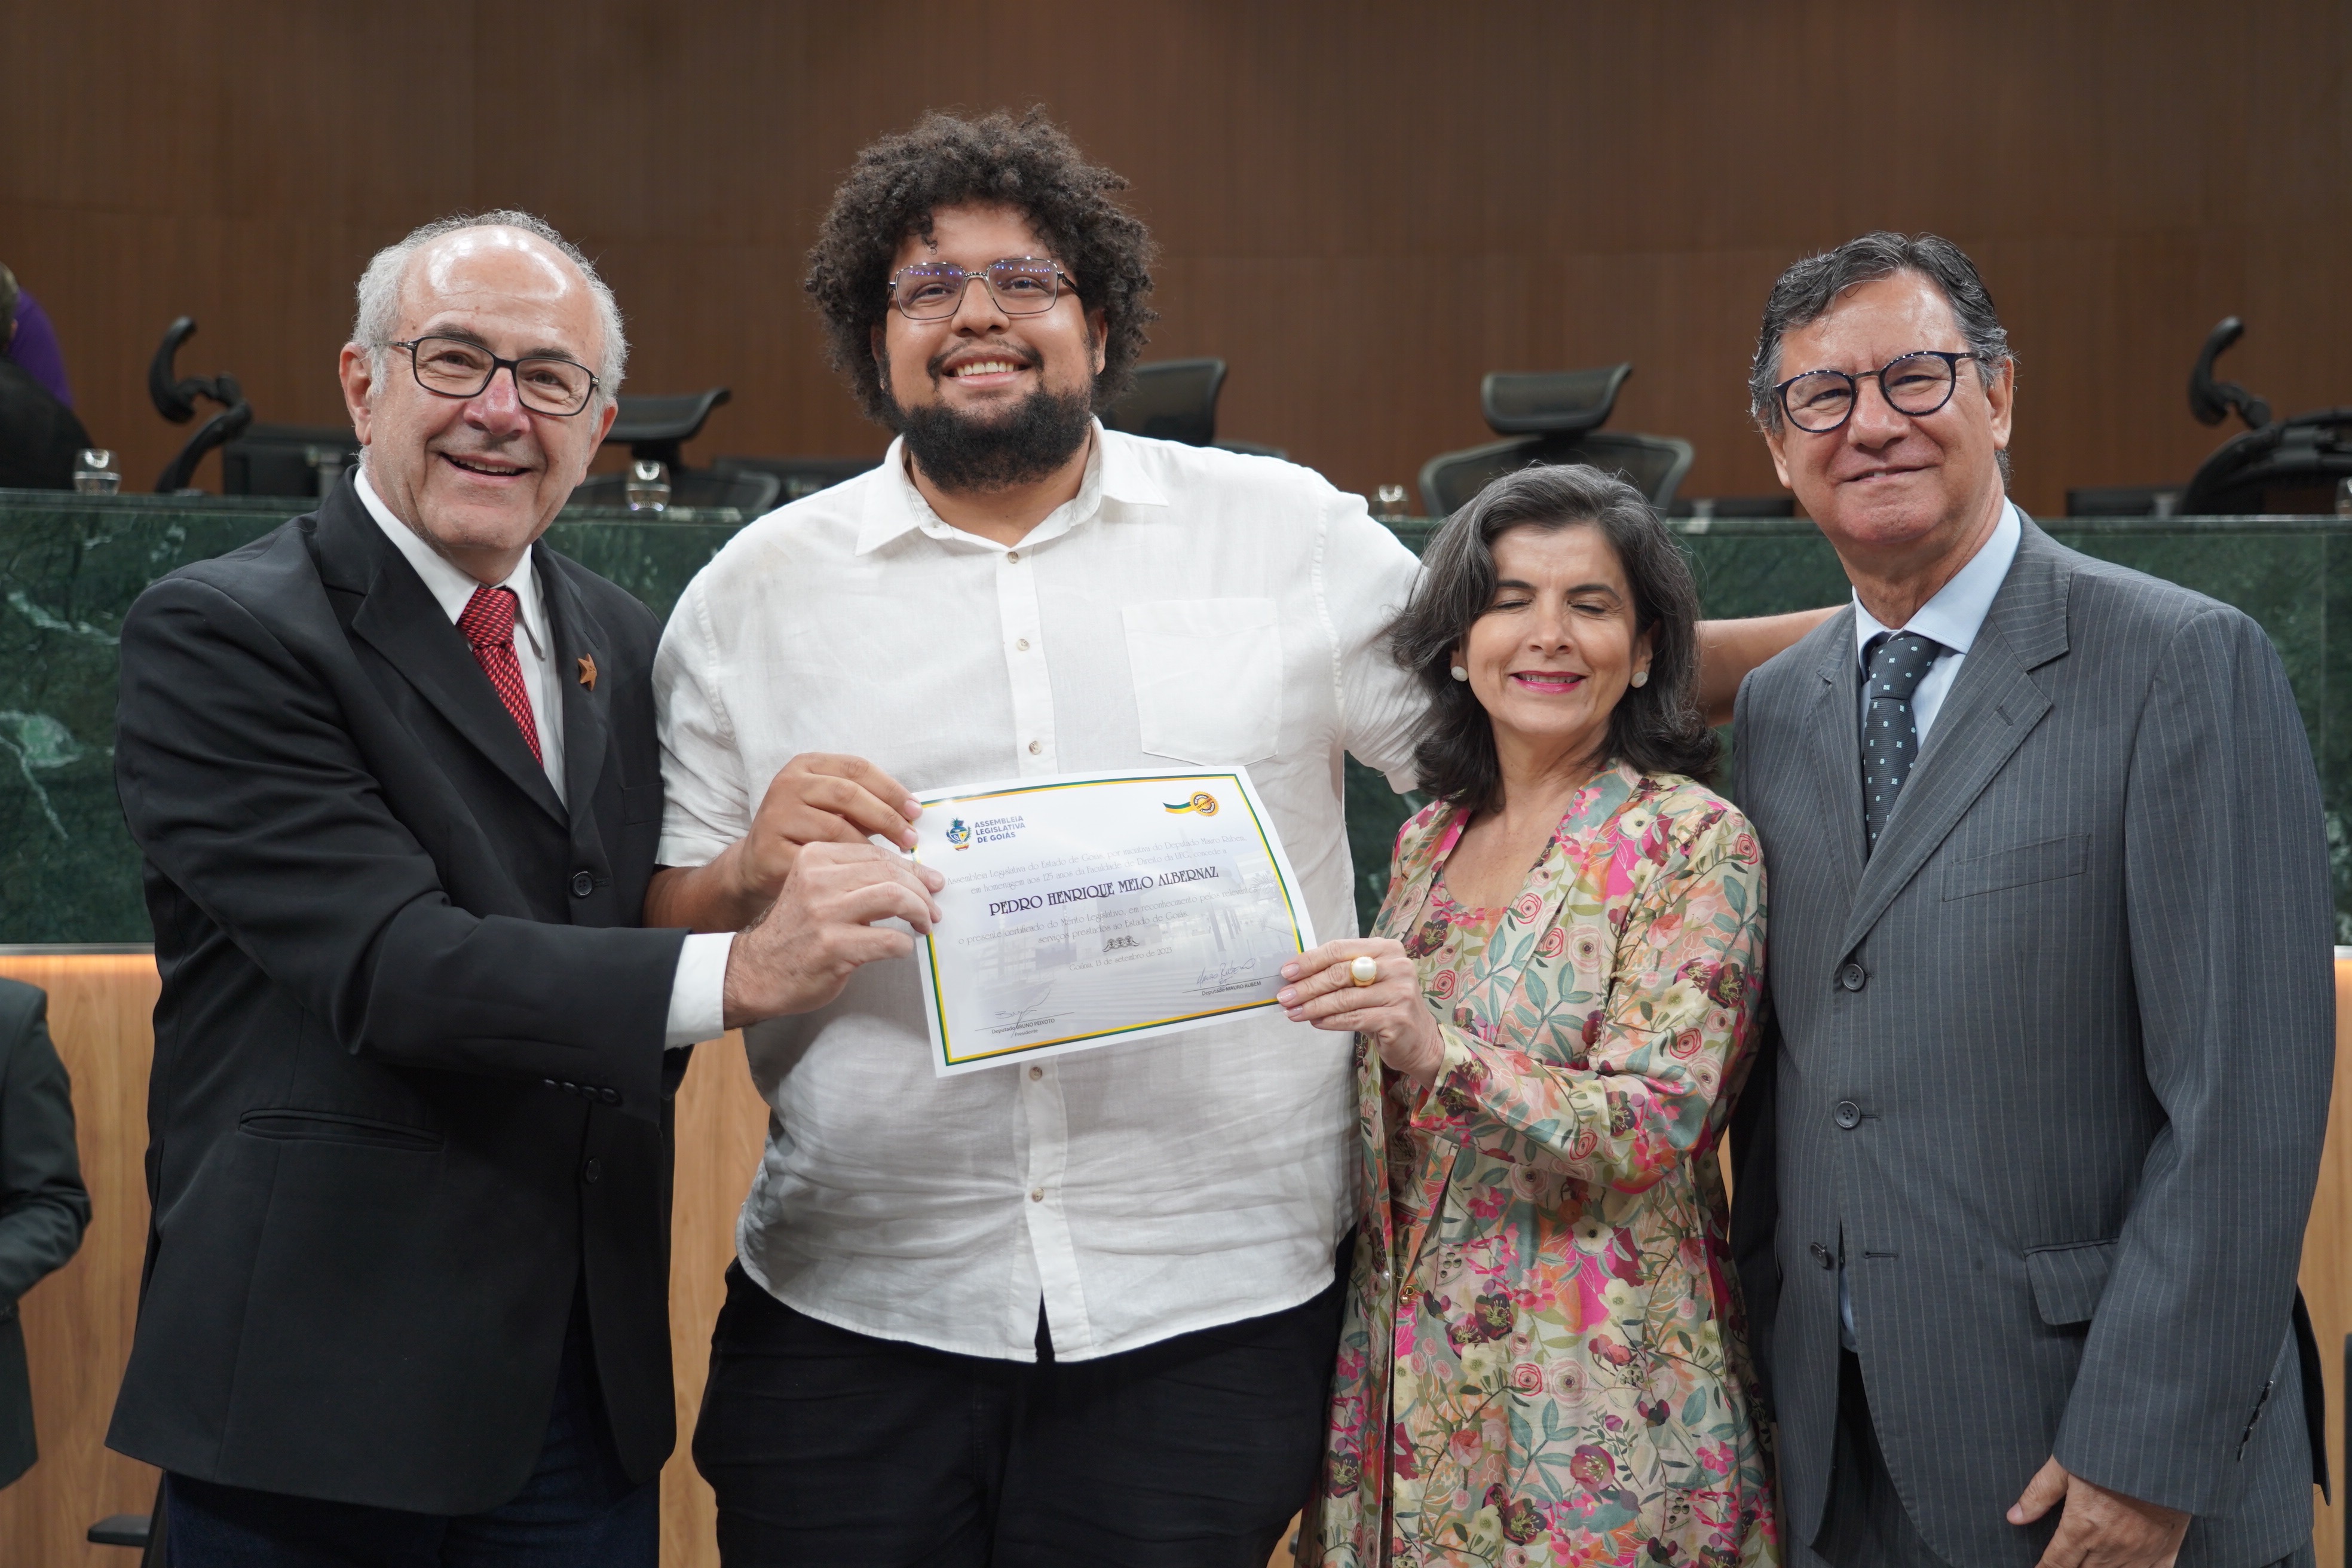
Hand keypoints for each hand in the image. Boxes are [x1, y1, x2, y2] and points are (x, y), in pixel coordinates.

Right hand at [720, 841, 945, 1026]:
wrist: (758, 971)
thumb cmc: (798, 932)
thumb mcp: (817, 890)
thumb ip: (853, 877)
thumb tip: (912, 876)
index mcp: (815, 857)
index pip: (878, 854)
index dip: (913, 868)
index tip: (930, 883)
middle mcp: (818, 880)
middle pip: (890, 873)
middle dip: (922, 891)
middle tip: (933, 909)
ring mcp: (824, 913)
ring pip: (894, 897)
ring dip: (919, 912)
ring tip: (925, 924)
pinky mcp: (832, 946)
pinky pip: (888, 938)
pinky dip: (904, 944)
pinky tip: (903, 948)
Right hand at [726, 753, 921, 908]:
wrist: (759, 864)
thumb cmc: (807, 832)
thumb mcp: (834, 809)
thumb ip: (866, 805)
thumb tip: (911, 815)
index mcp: (807, 765)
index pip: (857, 768)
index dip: (891, 789)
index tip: (915, 811)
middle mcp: (788, 783)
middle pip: (848, 793)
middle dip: (886, 816)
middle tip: (910, 838)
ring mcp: (776, 814)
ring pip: (835, 826)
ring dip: (870, 846)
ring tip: (893, 861)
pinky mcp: (770, 847)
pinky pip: (818, 857)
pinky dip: (845, 866)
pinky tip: (864, 876)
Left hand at [1278, 939, 1444, 1085]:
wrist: (1420, 1041)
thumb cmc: (1386, 1006)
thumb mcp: (1368, 981)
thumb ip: (1342, 972)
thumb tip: (1297, 975)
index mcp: (1386, 949)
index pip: (1339, 949)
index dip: (1309, 960)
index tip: (1286, 972)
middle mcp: (1396, 966)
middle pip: (1339, 973)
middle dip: (1307, 986)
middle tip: (1284, 996)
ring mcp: (1399, 992)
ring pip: (1344, 998)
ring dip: (1313, 1006)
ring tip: (1292, 1012)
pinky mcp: (1396, 1019)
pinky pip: (1353, 1018)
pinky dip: (1330, 1021)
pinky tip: (1315, 1022)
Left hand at [2009, 1456, 2188, 1567]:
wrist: (2160, 1448)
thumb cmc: (2109, 1451)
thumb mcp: (2065, 1465)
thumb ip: (2039, 1494)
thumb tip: (2014, 1517)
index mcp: (2083, 1526)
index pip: (2057, 1561)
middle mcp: (2111, 1545)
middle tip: (2064, 1563)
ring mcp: (2140, 1550)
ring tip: (2090, 1565)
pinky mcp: (2166, 1548)